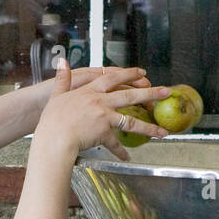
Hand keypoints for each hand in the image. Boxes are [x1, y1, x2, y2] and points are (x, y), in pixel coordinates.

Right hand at [32, 62, 170, 160]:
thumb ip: (62, 78)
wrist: (54, 137)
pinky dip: (120, 152)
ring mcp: (103, 117)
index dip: (129, 74)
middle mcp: (100, 101)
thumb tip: (61, 61)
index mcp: (90, 91)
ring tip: (162, 132)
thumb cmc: (52, 119)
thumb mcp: (57, 95)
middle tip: (166, 92)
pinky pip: (115, 144)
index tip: (142, 73)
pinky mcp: (103, 133)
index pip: (113, 78)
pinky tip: (127, 157)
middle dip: (150, 93)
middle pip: (130, 95)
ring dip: (149, 127)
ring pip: (131, 121)